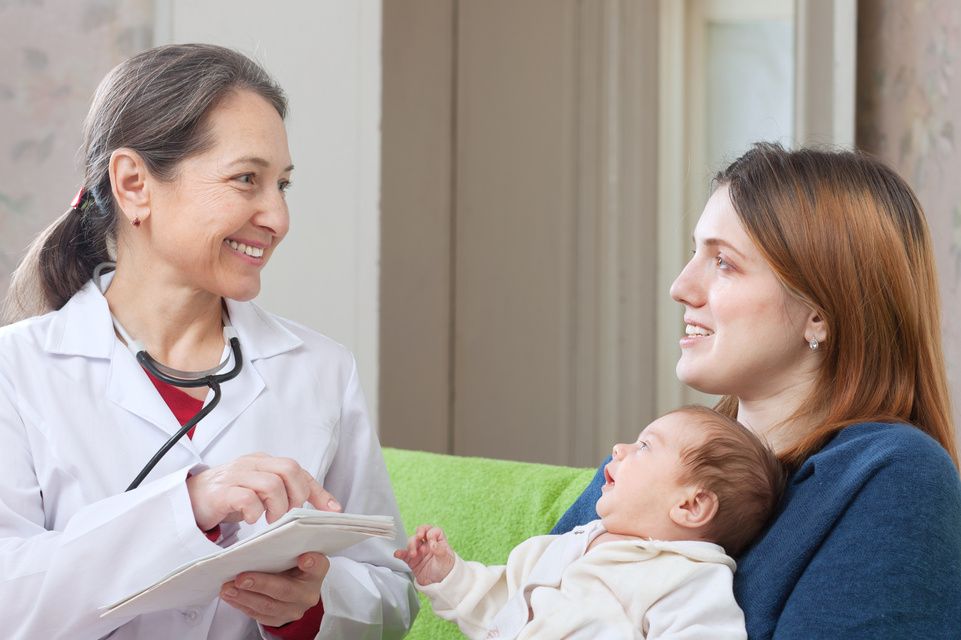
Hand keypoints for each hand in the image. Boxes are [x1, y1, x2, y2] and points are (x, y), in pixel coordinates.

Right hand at [187, 453, 340, 530]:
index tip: (333, 511)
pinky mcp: (219, 492)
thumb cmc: (226, 498)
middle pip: (288, 469)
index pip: (298, 470)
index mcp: (264, 462)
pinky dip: (254, 511)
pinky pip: (245, 498)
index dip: (318, 491)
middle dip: (297, 495)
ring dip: (278, 506)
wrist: (185, 502)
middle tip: (290, 516)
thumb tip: (314, 510)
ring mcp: (235, 476)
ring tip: (271, 522)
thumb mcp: (258, 493)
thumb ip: (281, 494)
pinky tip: (251, 520)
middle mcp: (251, 464)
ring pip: (270, 483)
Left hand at [220, 552, 328, 626]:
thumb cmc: (292, 565)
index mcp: (316, 572)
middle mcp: (308, 593)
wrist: (295, 588)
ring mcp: (294, 609)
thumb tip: (260, 544)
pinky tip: (231, 596)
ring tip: (227, 588)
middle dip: (260, 584)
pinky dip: (242, 605)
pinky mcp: (280, 619)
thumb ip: (285, 548)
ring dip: (245, 597)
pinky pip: (259, 615)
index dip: (312, 563)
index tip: (304, 558)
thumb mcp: (294, 554)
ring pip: (268, 606)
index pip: (318, 566)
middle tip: (240, 578)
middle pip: (285, 590)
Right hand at [393, 524, 454, 584]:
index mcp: (438, 542)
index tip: (430, 539)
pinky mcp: (412, 560)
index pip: (433, 530)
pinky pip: (404, 555)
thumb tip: (432, 543)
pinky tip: (398, 554)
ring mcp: (419, 552)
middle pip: (420, 534)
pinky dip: (400, 553)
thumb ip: (440, 550)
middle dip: (417, 535)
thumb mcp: (445, 559)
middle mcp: (427, 545)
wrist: (439, 584)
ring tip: (413, 554)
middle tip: (418, 538)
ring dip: (411, 545)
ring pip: (412, 543)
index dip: (431, 532)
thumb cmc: (445, 569)